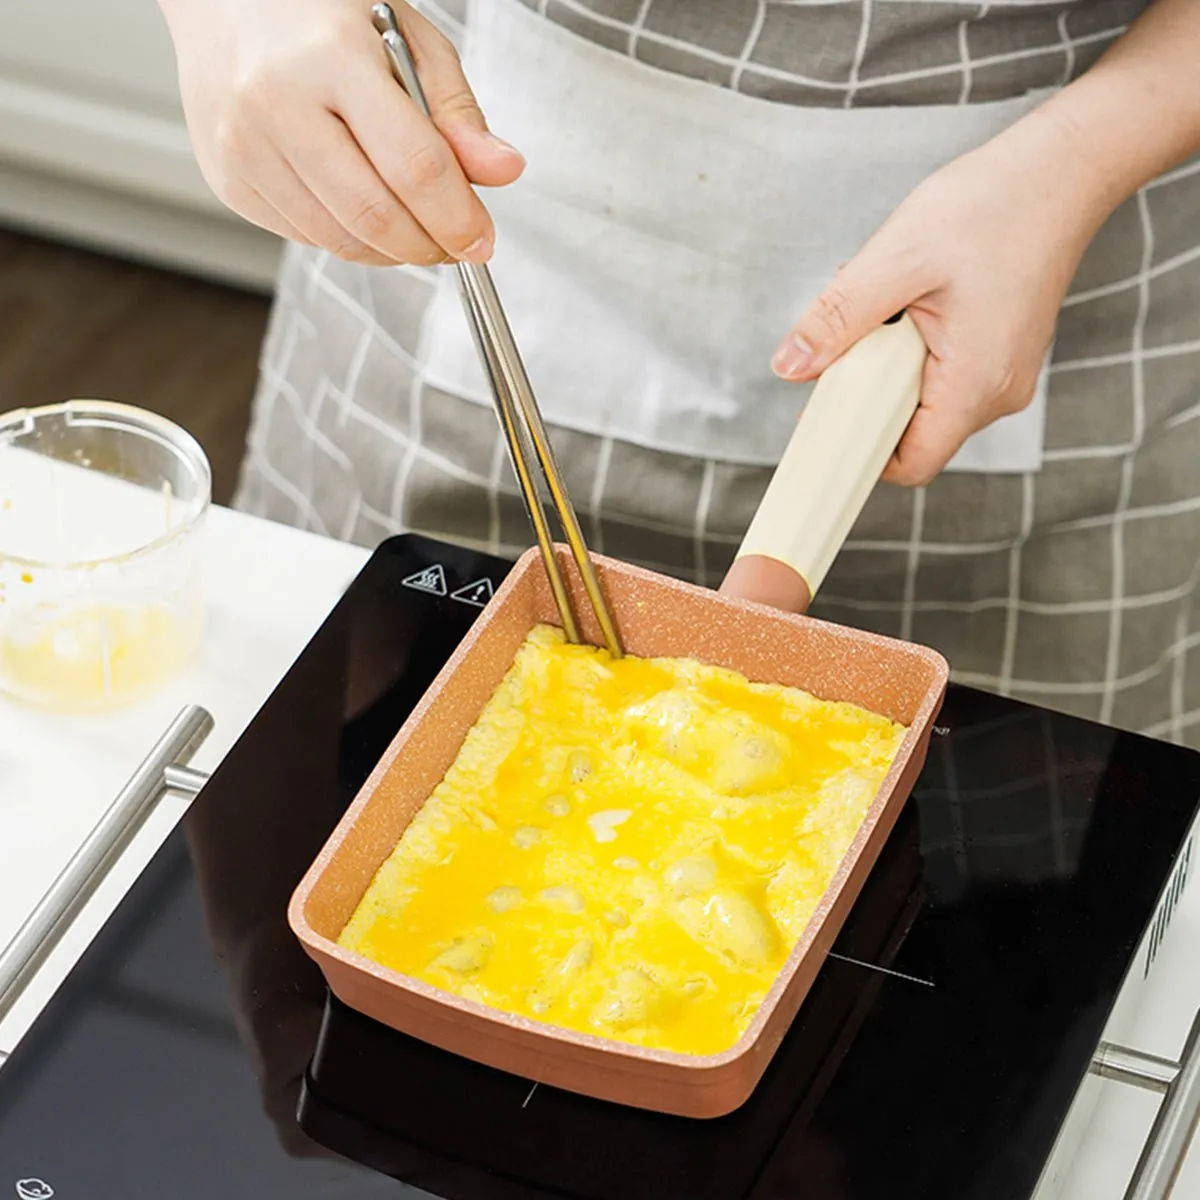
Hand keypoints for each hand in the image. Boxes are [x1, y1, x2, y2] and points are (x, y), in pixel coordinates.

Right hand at [158, 0, 524, 265]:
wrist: (219, 1)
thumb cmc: (318, 13)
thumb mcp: (404, 37)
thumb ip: (455, 109)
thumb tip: (502, 170)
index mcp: (329, 54)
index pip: (414, 164)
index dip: (458, 216)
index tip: (482, 240)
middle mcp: (276, 101)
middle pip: (377, 216)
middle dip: (430, 246)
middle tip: (455, 244)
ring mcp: (243, 147)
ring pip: (342, 240)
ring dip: (394, 251)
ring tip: (415, 227)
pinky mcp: (229, 181)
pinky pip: (308, 238)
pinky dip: (350, 239)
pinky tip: (361, 206)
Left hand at [770, 108, 1106, 486]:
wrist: (1060, 170)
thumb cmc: (996, 205)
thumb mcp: (897, 259)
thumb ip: (839, 318)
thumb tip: (790, 364)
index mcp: (977, 383)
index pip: (911, 464)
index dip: (859, 453)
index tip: (821, 425)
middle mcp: (998, 391)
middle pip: (912, 433)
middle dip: (867, 394)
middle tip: (847, 341)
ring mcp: (1003, 374)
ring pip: (923, 400)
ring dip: (886, 365)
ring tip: (885, 305)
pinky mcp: (1000, 353)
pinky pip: (942, 373)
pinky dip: (910, 348)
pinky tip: (906, 300)